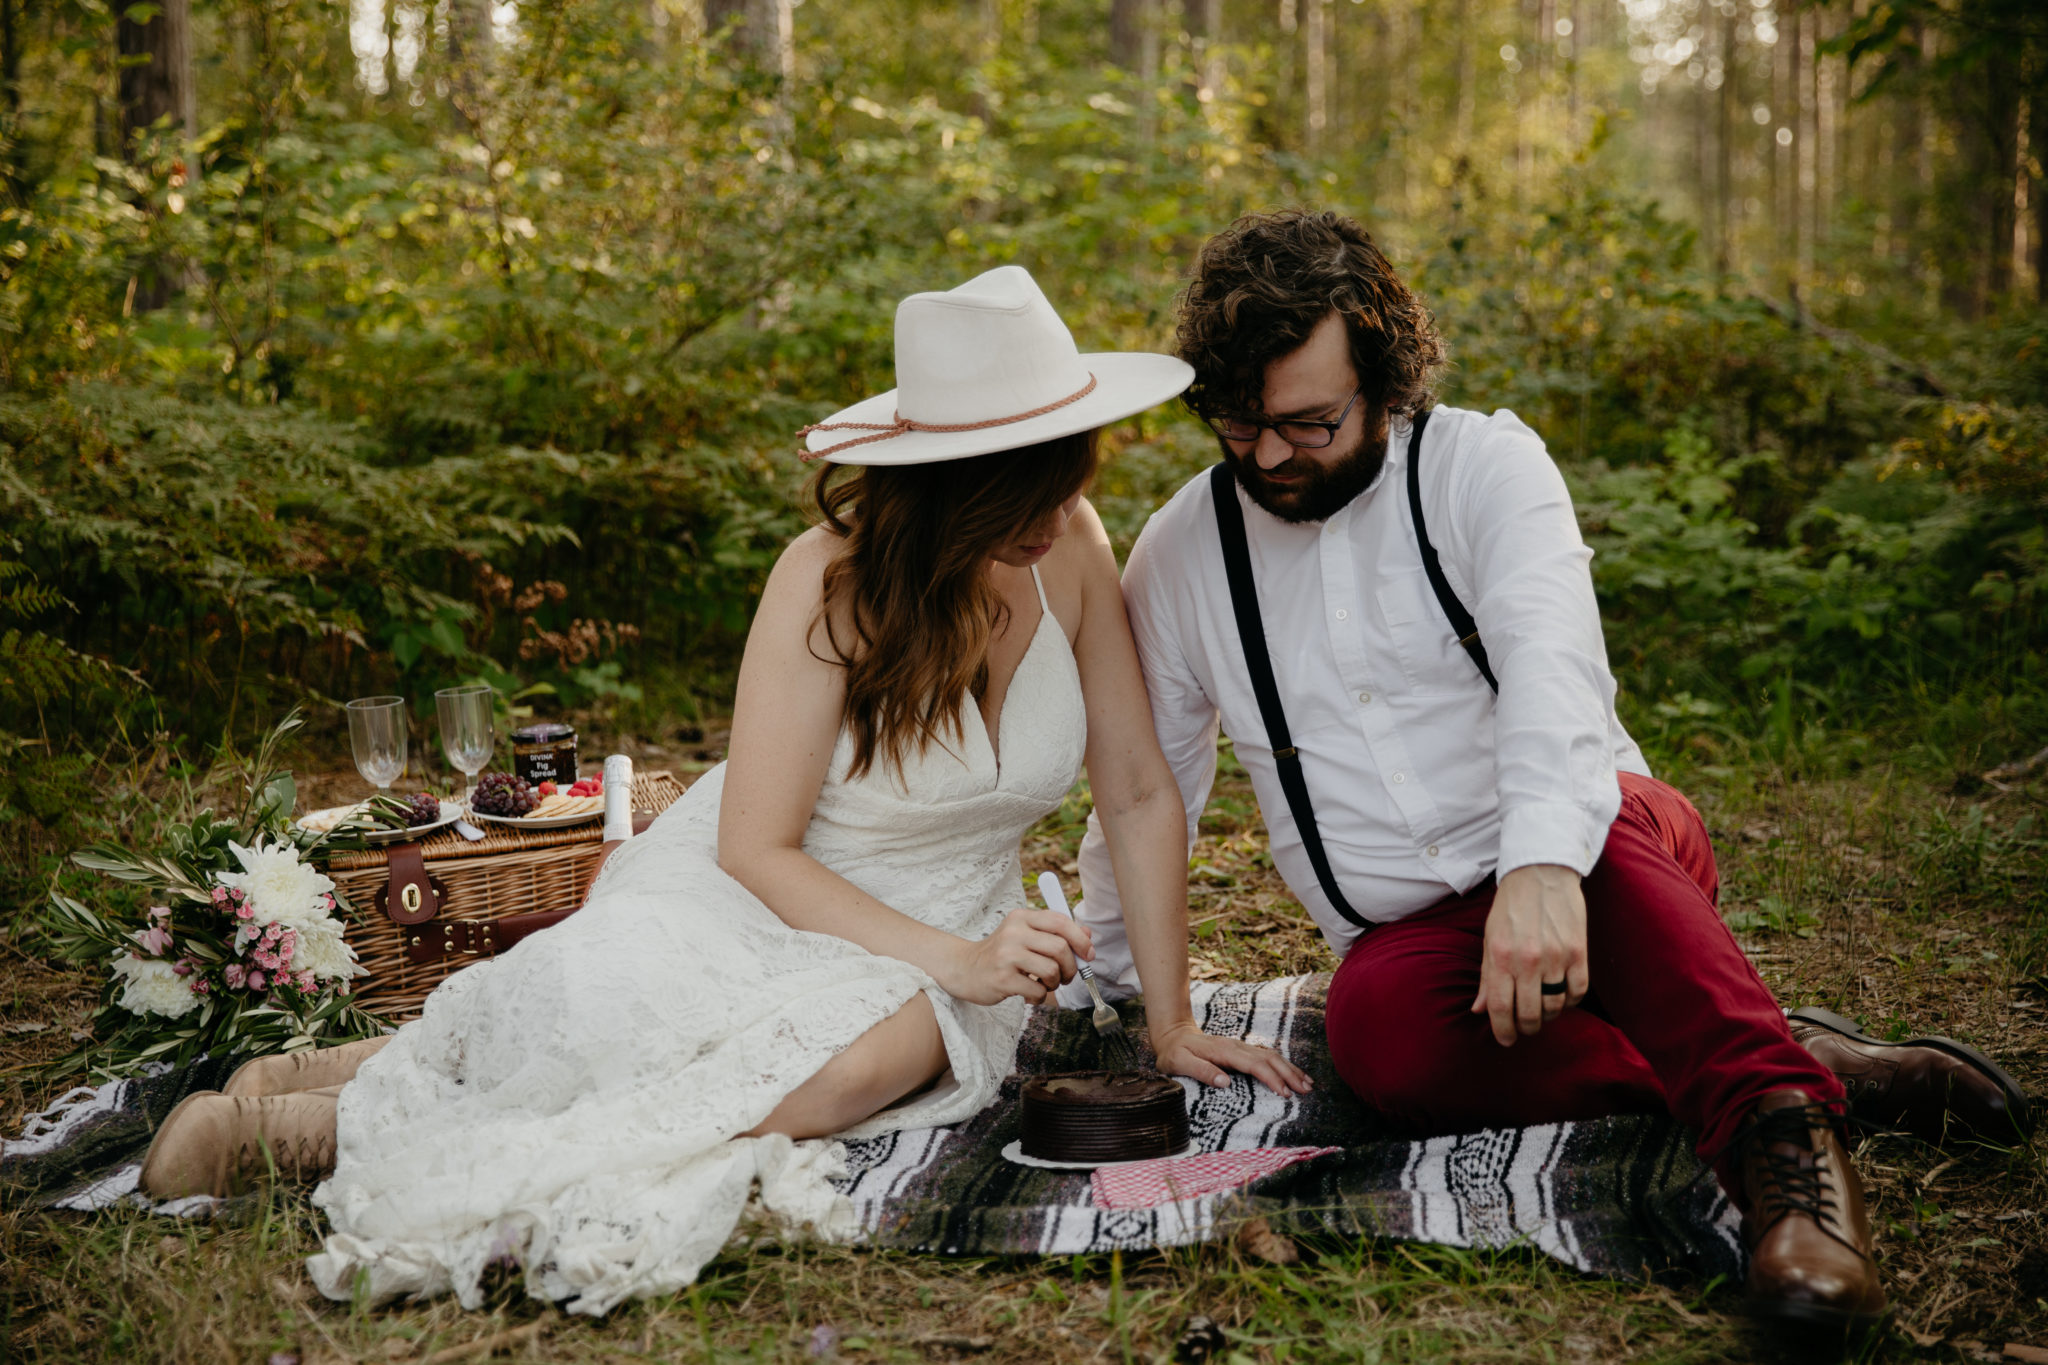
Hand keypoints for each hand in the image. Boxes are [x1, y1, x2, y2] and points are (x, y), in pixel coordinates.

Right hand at [939, 908, 1091, 1006]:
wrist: (964, 970)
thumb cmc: (1002, 954)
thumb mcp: (1026, 936)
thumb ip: (1055, 933)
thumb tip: (1088, 935)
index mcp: (1021, 917)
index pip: (1061, 921)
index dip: (1080, 939)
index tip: (1088, 954)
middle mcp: (1013, 932)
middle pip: (1060, 948)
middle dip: (1071, 967)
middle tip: (1065, 976)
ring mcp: (1007, 955)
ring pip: (1052, 970)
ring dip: (1055, 983)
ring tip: (1044, 984)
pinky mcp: (1002, 979)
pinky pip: (1038, 991)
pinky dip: (1039, 996)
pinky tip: (1029, 994)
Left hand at [1152, 1018, 1312, 1096]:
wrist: (1173, 1035)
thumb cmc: (1174, 1053)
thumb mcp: (1180, 1063)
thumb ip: (1201, 1071)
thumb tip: (1226, 1082)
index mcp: (1224, 1051)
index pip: (1254, 1064)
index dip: (1271, 1078)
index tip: (1284, 1093)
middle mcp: (1236, 1047)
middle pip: (1270, 1058)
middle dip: (1290, 1074)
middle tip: (1306, 1091)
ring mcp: (1240, 1047)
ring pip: (1271, 1055)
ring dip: (1290, 1069)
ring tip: (1308, 1084)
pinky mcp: (1241, 1050)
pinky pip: (1266, 1056)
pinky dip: (1283, 1065)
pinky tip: (1293, 1074)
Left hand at [1470, 864, 1587, 1046]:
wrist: (1540, 874)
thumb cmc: (1511, 908)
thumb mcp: (1490, 939)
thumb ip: (1487, 977)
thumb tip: (1479, 1011)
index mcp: (1501, 956)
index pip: (1500, 1008)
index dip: (1502, 1031)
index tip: (1506, 1039)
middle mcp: (1528, 959)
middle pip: (1530, 1014)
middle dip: (1526, 1028)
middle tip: (1524, 1028)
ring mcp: (1556, 956)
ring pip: (1555, 1007)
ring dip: (1548, 1016)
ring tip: (1542, 1010)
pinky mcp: (1579, 952)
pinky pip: (1577, 992)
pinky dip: (1569, 1001)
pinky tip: (1561, 996)